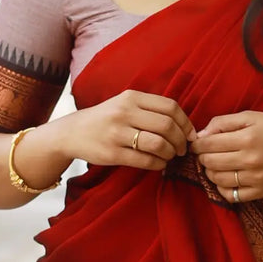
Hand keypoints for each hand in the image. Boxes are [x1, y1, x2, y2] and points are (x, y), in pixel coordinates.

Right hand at [54, 89, 193, 171]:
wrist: (72, 132)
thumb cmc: (105, 119)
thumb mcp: (124, 104)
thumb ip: (150, 109)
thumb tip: (183, 125)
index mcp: (131, 97)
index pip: (170, 107)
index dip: (185, 123)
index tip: (190, 135)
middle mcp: (124, 112)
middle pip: (167, 126)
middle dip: (181, 141)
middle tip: (182, 149)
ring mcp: (117, 133)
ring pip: (158, 144)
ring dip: (170, 153)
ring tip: (170, 157)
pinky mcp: (112, 153)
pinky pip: (145, 160)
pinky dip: (158, 164)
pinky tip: (159, 164)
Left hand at [191, 111, 262, 201]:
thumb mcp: (253, 116)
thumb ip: (224, 122)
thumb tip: (201, 135)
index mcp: (247, 137)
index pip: (209, 144)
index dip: (197, 144)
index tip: (197, 143)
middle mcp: (251, 159)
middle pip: (210, 162)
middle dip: (202, 157)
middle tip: (205, 153)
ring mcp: (256, 178)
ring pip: (217, 179)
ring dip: (210, 172)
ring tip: (214, 165)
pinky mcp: (261, 191)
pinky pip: (231, 196)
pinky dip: (222, 188)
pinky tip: (225, 179)